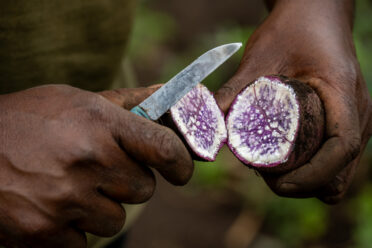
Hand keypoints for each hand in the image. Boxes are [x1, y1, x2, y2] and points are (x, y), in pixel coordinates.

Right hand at [0, 85, 192, 246]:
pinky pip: (86, 242)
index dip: (181, 163)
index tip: (180, 171)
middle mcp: (88, 160)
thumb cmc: (31, 119)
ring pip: (115, 220)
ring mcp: (66, 199)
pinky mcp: (45, 232)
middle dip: (128, 183)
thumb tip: (168, 96)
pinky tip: (52, 204)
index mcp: (100, 123)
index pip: (165, 149)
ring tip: (70, 186)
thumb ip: (129, 103)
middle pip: (143, 190)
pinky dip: (74, 228)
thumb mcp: (79, 100)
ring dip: (100, 208)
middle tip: (99, 170)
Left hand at [215, 0, 371, 202]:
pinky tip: (288, 161)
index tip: (279, 184)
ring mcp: (355, 118)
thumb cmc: (291, 31)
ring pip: (340, 170)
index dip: (313, 175)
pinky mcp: (345, 121)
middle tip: (267, 177)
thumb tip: (208, 127)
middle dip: (305, 185)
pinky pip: (336, 159)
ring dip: (310, 180)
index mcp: (342, 93)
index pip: (341, 147)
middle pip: (341, 170)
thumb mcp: (259, 58)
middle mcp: (357, 111)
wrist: (315, 14)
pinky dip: (315, 170)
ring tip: (275, 170)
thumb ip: (233, 91)